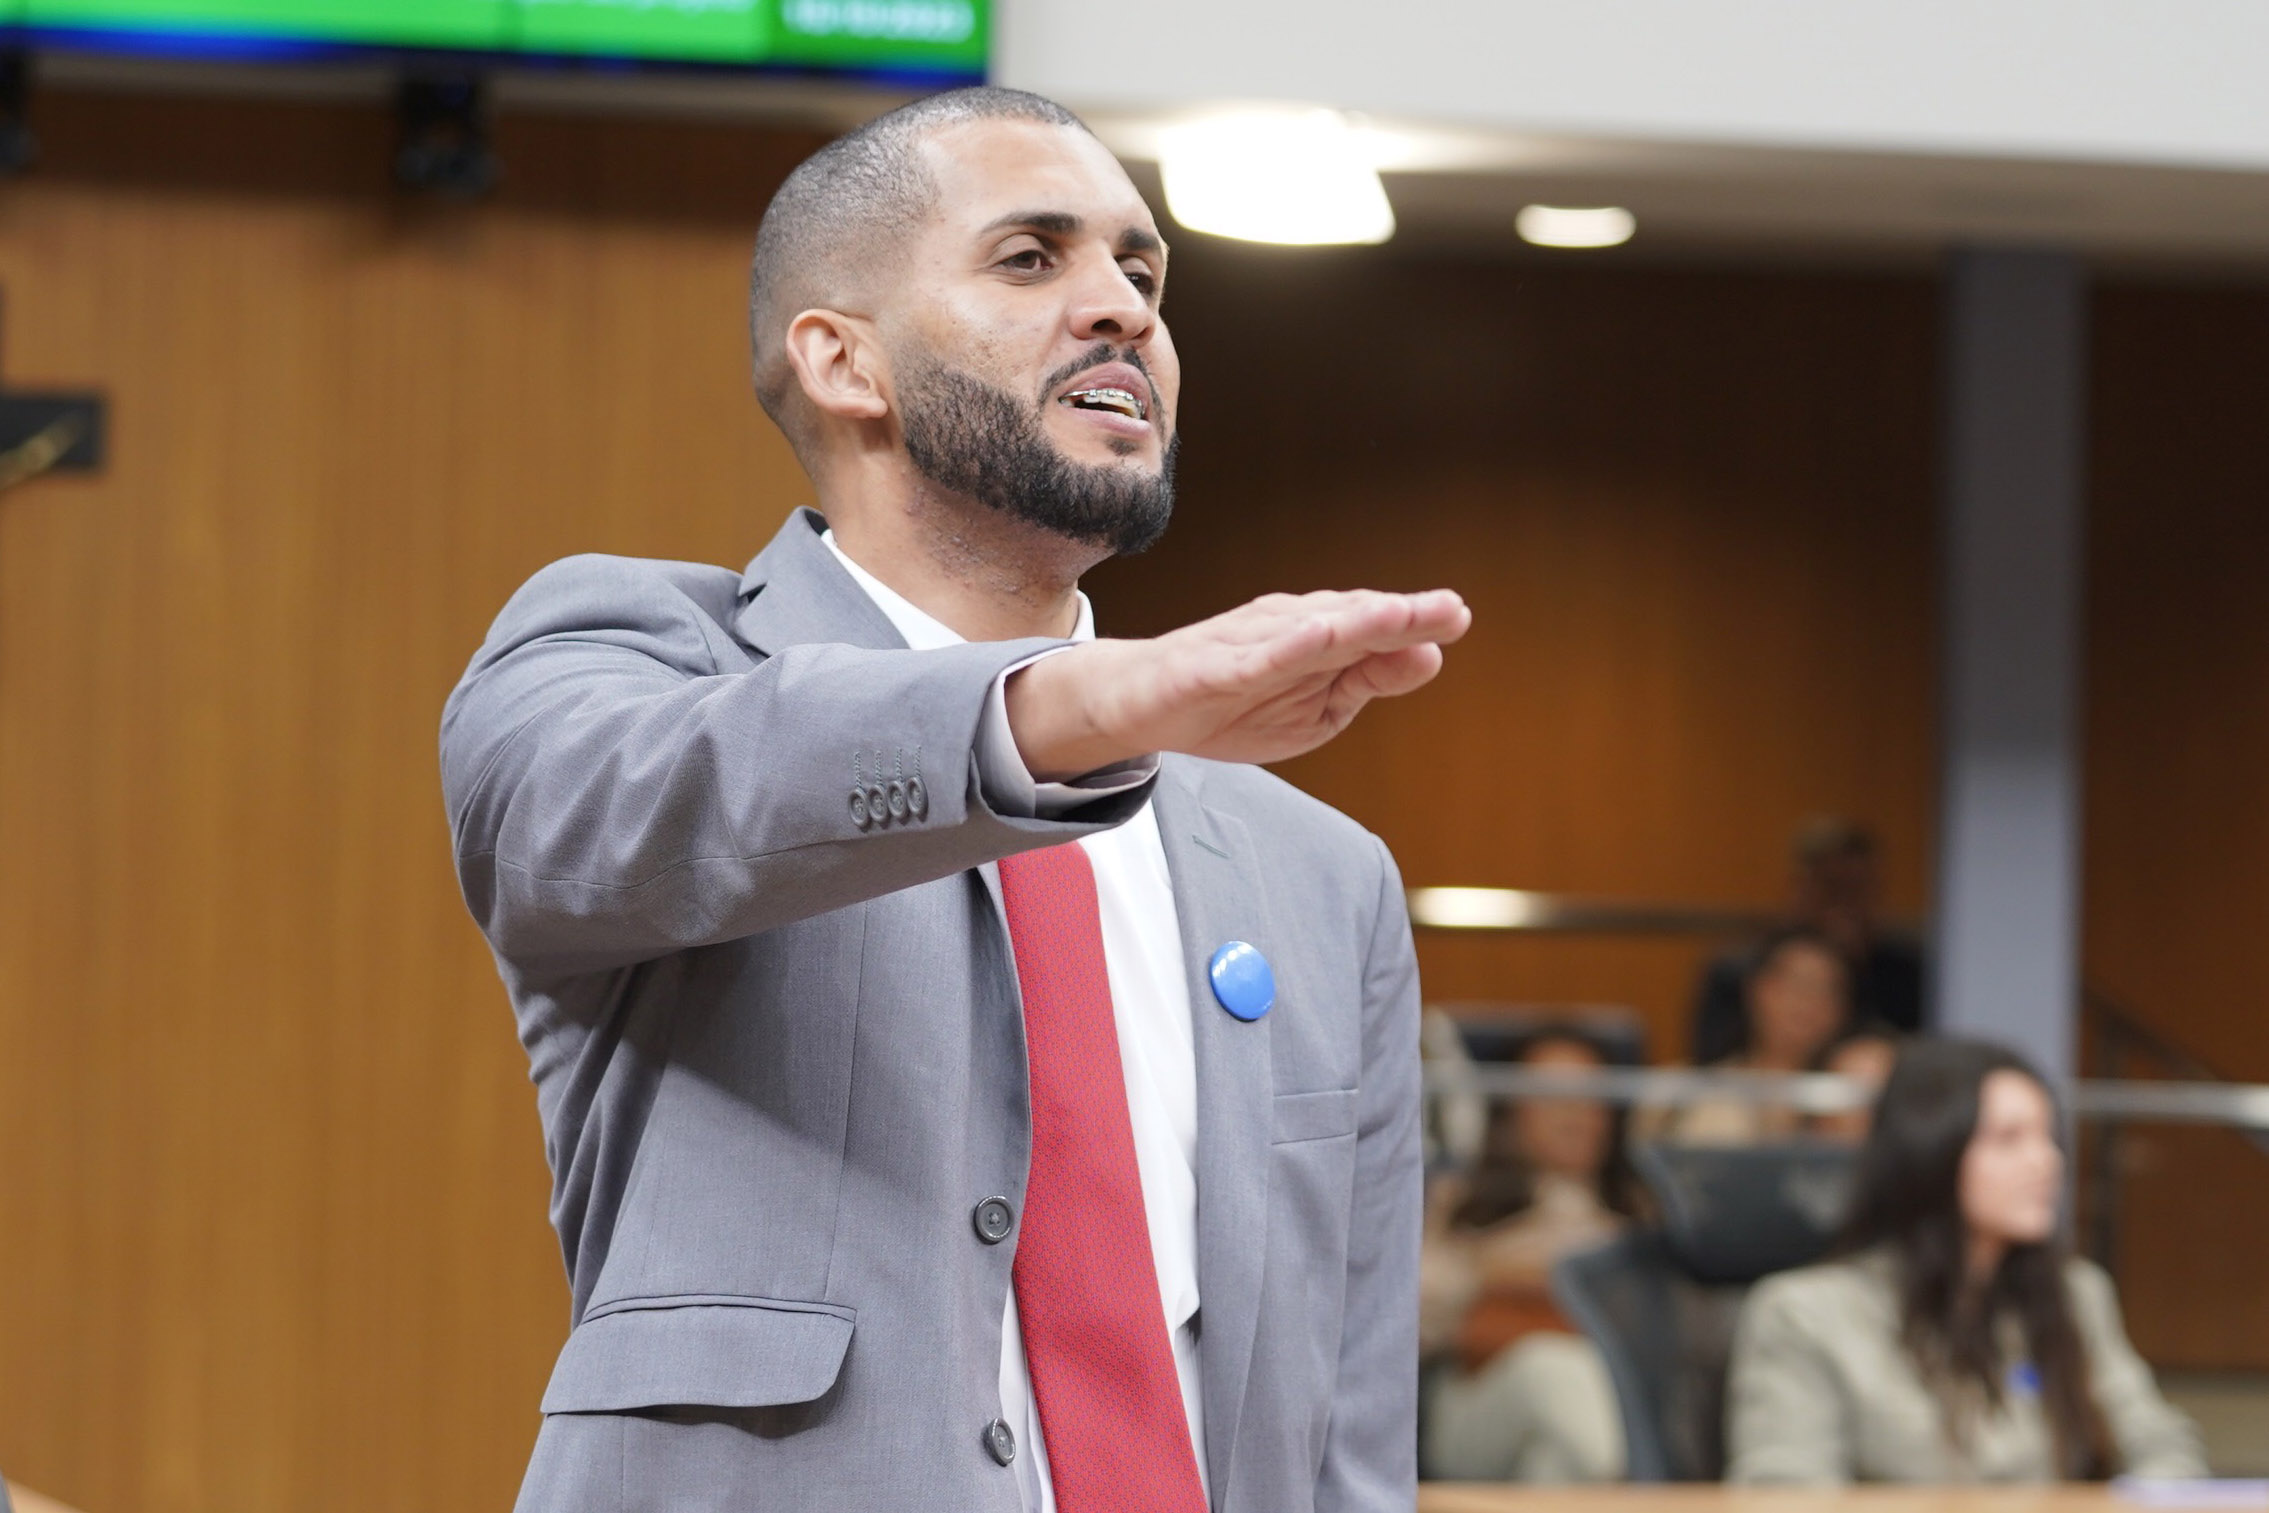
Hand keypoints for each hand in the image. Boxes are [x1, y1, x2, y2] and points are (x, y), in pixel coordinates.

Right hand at [1005, 588, 1470, 779]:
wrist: (1139, 704)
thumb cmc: (1229, 701)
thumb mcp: (1315, 709)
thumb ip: (1368, 679)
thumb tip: (1429, 655)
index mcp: (1316, 640)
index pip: (1372, 630)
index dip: (1415, 621)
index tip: (1456, 615)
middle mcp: (1286, 627)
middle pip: (1349, 620)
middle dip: (1398, 615)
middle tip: (1448, 609)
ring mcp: (1247, 644)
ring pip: (1309, 631)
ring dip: (1354, 621)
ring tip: (1398, 614)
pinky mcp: (1210, 667)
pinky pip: (1252, 658)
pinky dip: (1284, 648)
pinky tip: (1315, 638)